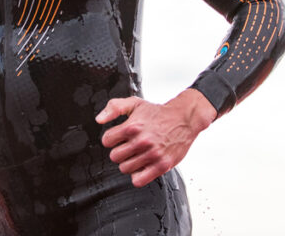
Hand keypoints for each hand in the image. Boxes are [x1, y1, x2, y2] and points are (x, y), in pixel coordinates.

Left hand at [96, 89, 216, 186]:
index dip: (112, 139)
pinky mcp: (162, 165)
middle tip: (129, 147)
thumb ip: (114, 107)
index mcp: (132, 126)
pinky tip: (143, 166)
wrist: (184, 118)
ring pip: (125, 168)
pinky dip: (138, 176)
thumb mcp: (135, 103)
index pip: (107, 141)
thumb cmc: (159, 113)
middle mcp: (141, 141)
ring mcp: (152, 154)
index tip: (120, 138)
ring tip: (137, 155)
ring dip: (129, 163)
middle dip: (120, 151)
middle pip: (115, 156)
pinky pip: (139, 180)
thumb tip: (99, 120)